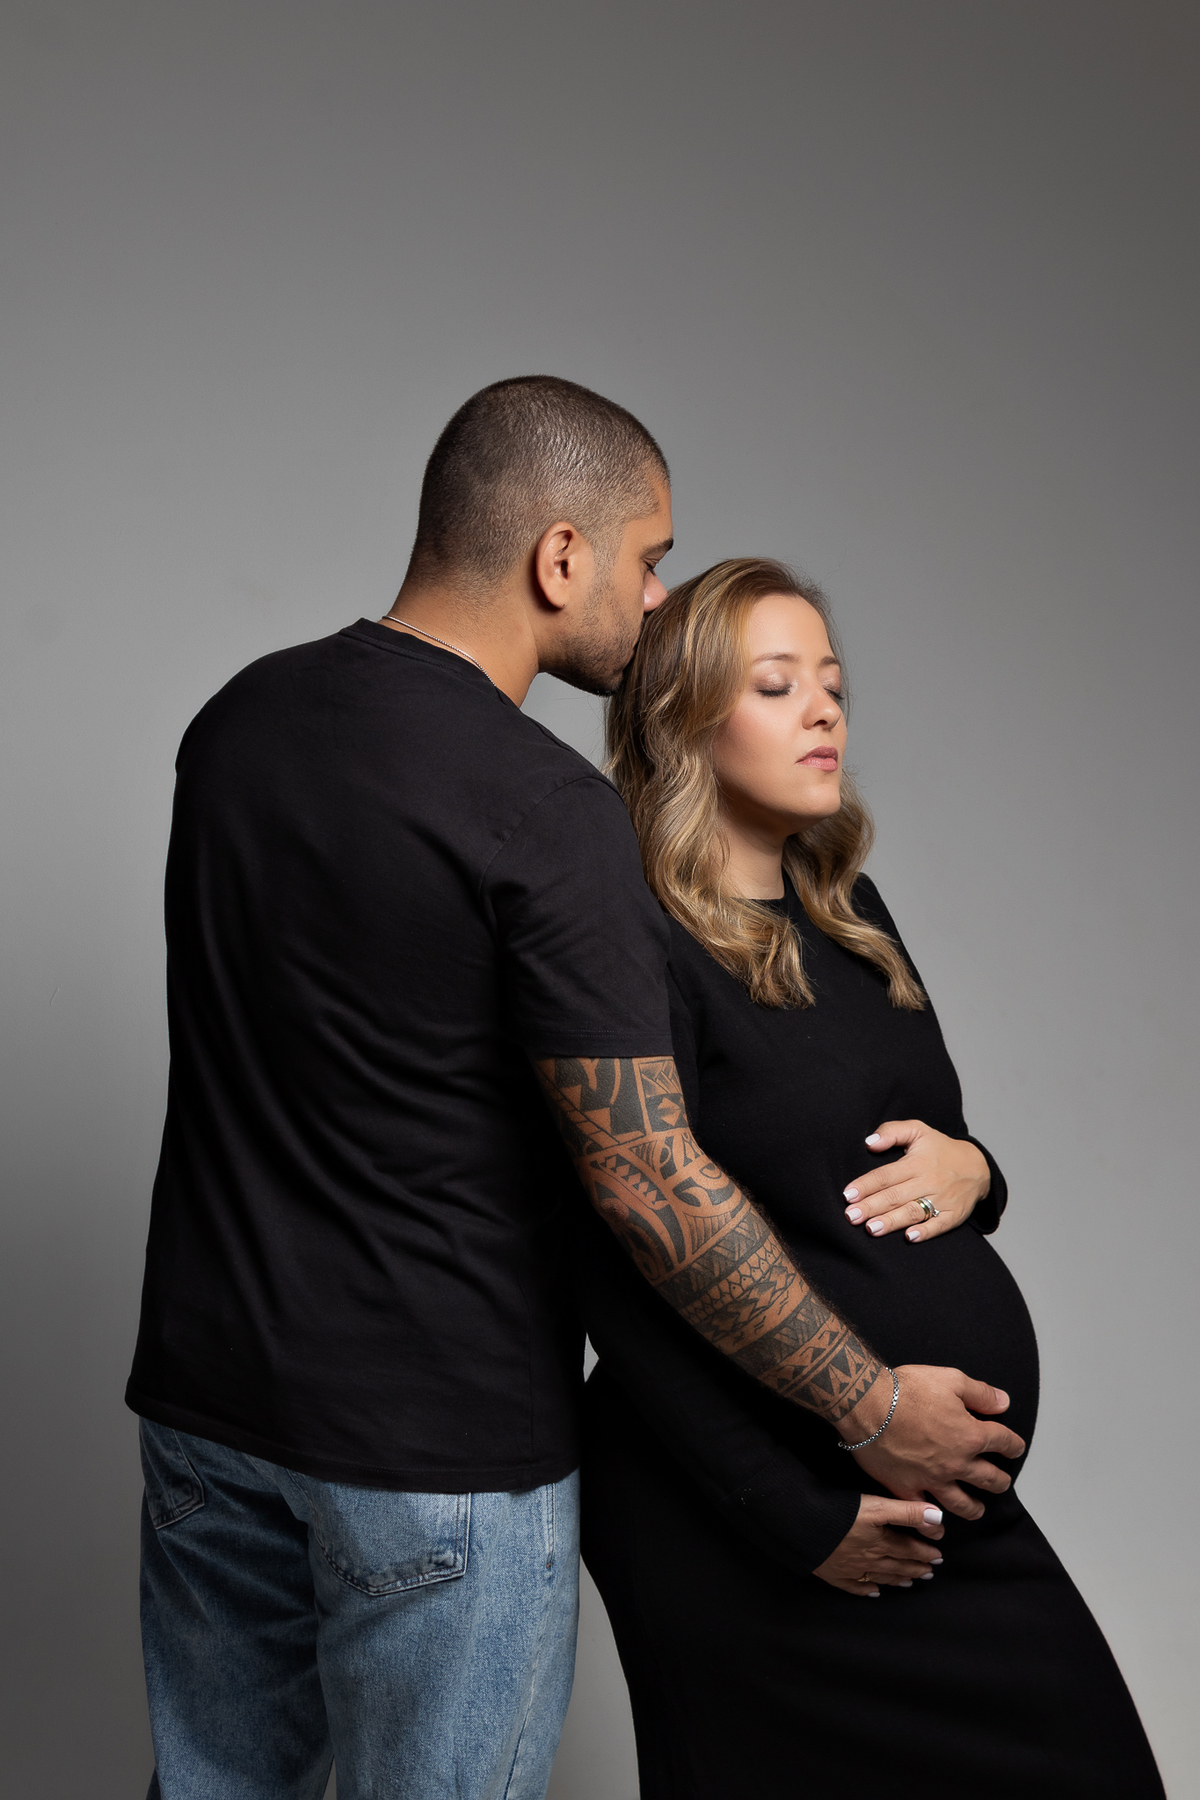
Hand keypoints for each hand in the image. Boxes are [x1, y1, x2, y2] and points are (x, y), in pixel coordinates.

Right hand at [813, 1494, 945, 1596]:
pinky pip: (854, 1586)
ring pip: (879, 1576)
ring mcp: (851, 1569)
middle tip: (929, 1572)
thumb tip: (938, 1518)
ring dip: (896, 1579)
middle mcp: (869, 1560)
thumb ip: (907, 1512)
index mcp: (881, 1543)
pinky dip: (866, 1590)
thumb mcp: (876, 1506)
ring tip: (909, 1582)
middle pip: (897, 1565)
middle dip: (914, 1568)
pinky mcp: (833, 1573)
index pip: (908, 1550)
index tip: (938, 1557)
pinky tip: (873, 1592)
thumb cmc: (840, 1514)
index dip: (924, 1553)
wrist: (803, 1527)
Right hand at [838, 1363, 1025, 1519]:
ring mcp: (933, 1479)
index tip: (1014, 1447)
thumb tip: (1003, 1403)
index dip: (1013, 1445)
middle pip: (990, 1479)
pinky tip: (938, 1528)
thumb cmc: (907, 1389)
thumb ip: (981, 1394)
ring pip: (964, 1504)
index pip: (1004, 1443)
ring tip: (977, 1508)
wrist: (868, 1404)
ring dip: (975, 1507)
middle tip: (1000, 1481)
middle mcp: (957, 1463)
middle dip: (1000, 1481)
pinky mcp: (907, 1488)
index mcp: (971, 1435)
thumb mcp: (951, 1379)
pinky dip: (933, 1524)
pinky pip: (924, 1514)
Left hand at [843, 1120, 989, 1241]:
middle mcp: (928, 1181)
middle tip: (850, 1216)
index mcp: (917, 1162)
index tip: (848, 1195)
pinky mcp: (953, 1215)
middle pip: (895, 1195)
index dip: (866, 1185)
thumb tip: (870, 1143)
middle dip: (871, 1207)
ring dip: (891, 1221)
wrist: (977, 1166)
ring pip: (913, 1211)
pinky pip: (939, 1225)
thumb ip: (892, 1131)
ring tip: (871, 1229)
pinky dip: (925, 1232)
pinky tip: (909, 1237)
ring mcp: (942, 1199)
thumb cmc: (940, 1149)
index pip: (886, 1175)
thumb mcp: (918, 1131)